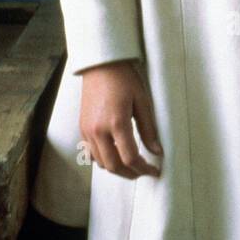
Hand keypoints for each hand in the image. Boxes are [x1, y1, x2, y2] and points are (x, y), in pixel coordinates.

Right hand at [79, 61, 162, 178]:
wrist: (100, 65)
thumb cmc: (124, 79)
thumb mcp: (142, 101)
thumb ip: (149, 129)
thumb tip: (157, 151)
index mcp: (116, 123)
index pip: (130, 158)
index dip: (143, 168)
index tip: (154, 170)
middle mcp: (99, 131)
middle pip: (114, 166)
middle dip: (130, 174)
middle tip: (144, 172)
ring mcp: (87, 131)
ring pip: (101, 163)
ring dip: (117, 168)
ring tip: (131, 165)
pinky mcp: (82, 129)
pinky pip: (91, 154)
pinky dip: (103, 160)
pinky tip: (115, 154)